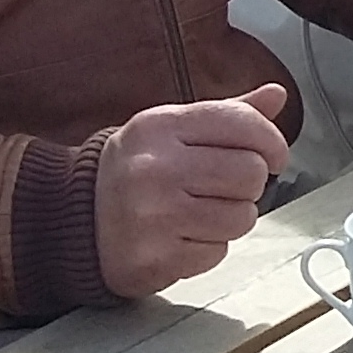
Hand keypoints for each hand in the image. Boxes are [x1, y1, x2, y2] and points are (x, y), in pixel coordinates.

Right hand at [95, 85, 290, 298]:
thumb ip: (227, 113)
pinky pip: (218, 252)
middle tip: (223, 187)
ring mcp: (154, 215)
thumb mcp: (172, 129)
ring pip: (242, 217)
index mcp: (161, 126)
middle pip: (250, 173)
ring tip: (200, 212)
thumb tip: (277, 95)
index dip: (272, 141)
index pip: (242, 122)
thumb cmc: (135, 170)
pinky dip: (208, 247)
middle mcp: (156, 168)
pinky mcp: (156, 257)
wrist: (75, 219)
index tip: (274, 156)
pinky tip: (181, 235)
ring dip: (231, 218)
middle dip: (248, 184)